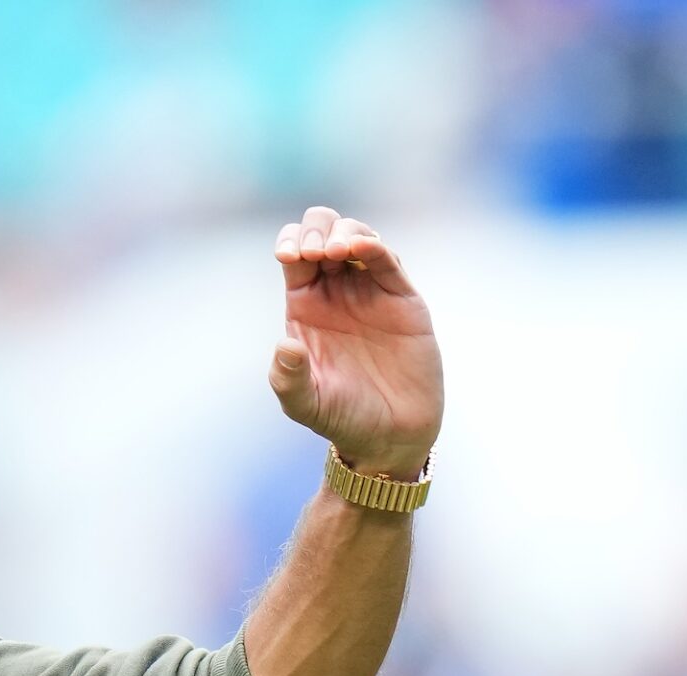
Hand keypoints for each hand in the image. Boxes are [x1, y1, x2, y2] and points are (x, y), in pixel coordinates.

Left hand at [271, 207, 443, 478]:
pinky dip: (374, 245)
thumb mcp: (303, 403)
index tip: (288, 256)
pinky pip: (388, 260)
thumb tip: (284, 345)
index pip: (294, 255)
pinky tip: (360, 247)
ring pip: (357, 236)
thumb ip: (287, 378)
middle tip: (313, 253)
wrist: (390, 435)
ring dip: (343, 231)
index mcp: (305, 306)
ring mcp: (371, 291)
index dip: (290, 242)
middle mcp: (337, 291)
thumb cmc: (341, 418)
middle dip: (315, 228)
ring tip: (335, 250)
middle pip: (324, 232)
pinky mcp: (402, 299)